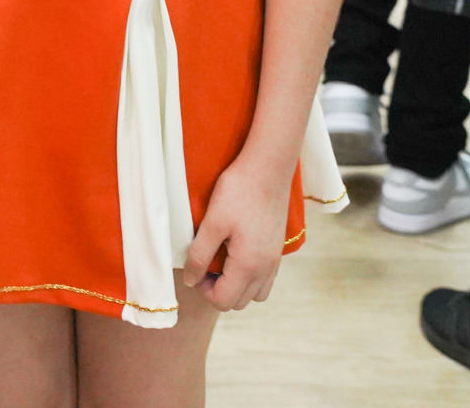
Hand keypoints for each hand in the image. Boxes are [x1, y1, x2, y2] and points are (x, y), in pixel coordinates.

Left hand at [179, 157, 292, 311]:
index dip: (204, 290)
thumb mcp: (212, 223)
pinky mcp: (278, 249)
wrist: (268, 168)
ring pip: (255, 293)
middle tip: (205, 265)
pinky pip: (265, 278)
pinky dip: (250, 276)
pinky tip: (237, 253)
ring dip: (236, 286)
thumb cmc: (239, 192)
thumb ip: (200, 255)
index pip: (223, 301)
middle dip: (218, 290)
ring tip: (221, 261)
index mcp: (248, 265)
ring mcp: (275, 260)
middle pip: (239, 302)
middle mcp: (265, 269)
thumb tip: (190, 280)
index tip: (196, 268)